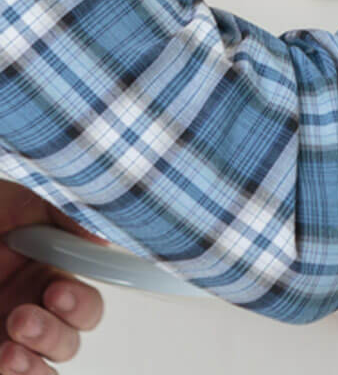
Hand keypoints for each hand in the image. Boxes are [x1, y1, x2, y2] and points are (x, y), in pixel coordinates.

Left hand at [0, 184, 103, 374]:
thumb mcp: (22, 203)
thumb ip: (66, 218)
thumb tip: (103, 237)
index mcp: (49, 274)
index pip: (85, 304)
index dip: (80, 305)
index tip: (56, 291)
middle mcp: (30, 308)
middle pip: (67, 342)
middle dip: (52, 335)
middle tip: (22, 317)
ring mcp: (2, 333)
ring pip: (41, 368)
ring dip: (34, 365)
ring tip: (9, 350)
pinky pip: (9, 372)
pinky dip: (13, 372)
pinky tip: (3, 357)